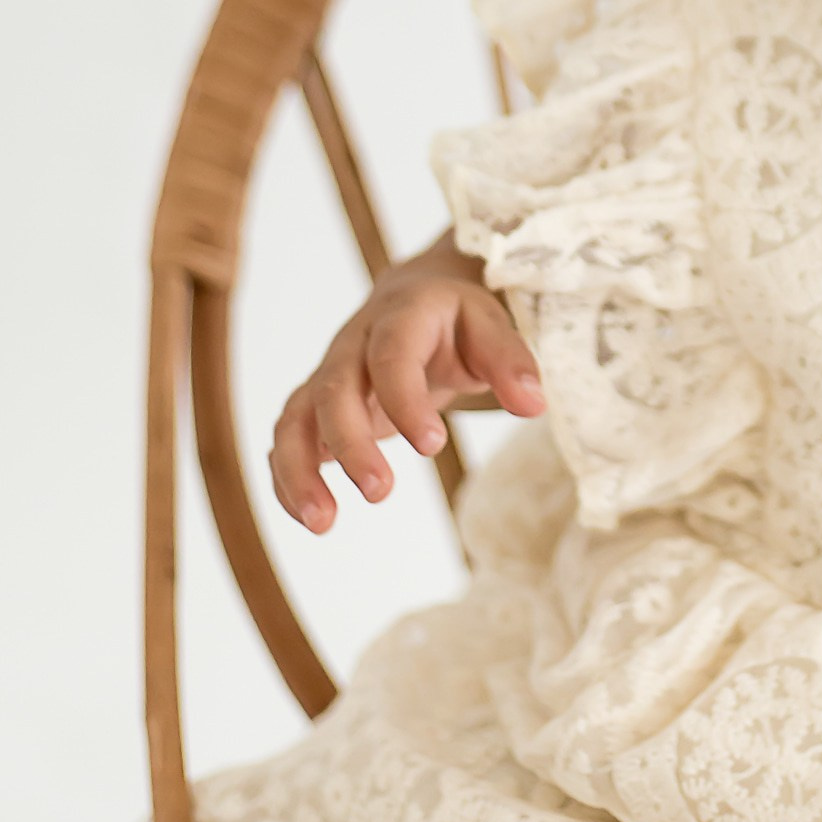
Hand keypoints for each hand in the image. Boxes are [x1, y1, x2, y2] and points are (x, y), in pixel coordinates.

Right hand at [269, 237, 542, 533]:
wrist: (415, 298)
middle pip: (334, 391)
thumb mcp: (491, 326)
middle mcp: (352, 345)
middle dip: (350, 444)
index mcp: (400, 316)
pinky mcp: (315, 407)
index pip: (391, 355)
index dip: (405, 399)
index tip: (432, 445)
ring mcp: (327, 376)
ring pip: (296, 419)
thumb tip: (534, 404)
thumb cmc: (456, 321)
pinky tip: (309, 518)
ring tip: (322, 524)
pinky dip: (288, 478)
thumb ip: (511, 362)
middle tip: (381, 493)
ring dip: (300, 470)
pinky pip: (288, 440)